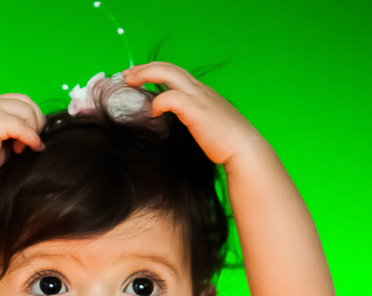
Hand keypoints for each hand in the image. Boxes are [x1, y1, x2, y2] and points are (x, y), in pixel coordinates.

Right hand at [0, 93, 45, 179]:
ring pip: (27, 112)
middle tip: (33, 141)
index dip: (33, 115)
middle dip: (37, 121)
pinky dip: (31, 139)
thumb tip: (38, 128)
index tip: (34, 134)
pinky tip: (30, 148)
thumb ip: (15, 127)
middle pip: (26, 102)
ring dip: (32, 131)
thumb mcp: (0, 136)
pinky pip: (22, 127)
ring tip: (23, 148)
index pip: (21, 99)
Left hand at [122, 62, 263, 167]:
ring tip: (129, 81)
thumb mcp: (207, 125)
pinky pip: (170, 97)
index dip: (156, 72)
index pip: (176, 73)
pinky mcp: (196, 110)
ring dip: (145, 74)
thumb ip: (192, 119)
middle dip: (145, 68)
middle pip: (169, 67)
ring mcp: (198, 98)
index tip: (139, 78)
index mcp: (203, 93)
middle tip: (126, 75)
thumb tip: (174, 124)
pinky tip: (152, 112)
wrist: (245, 150)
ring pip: (167, 73)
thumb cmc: (227, 144)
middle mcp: (200, 90)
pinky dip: (158, 102)